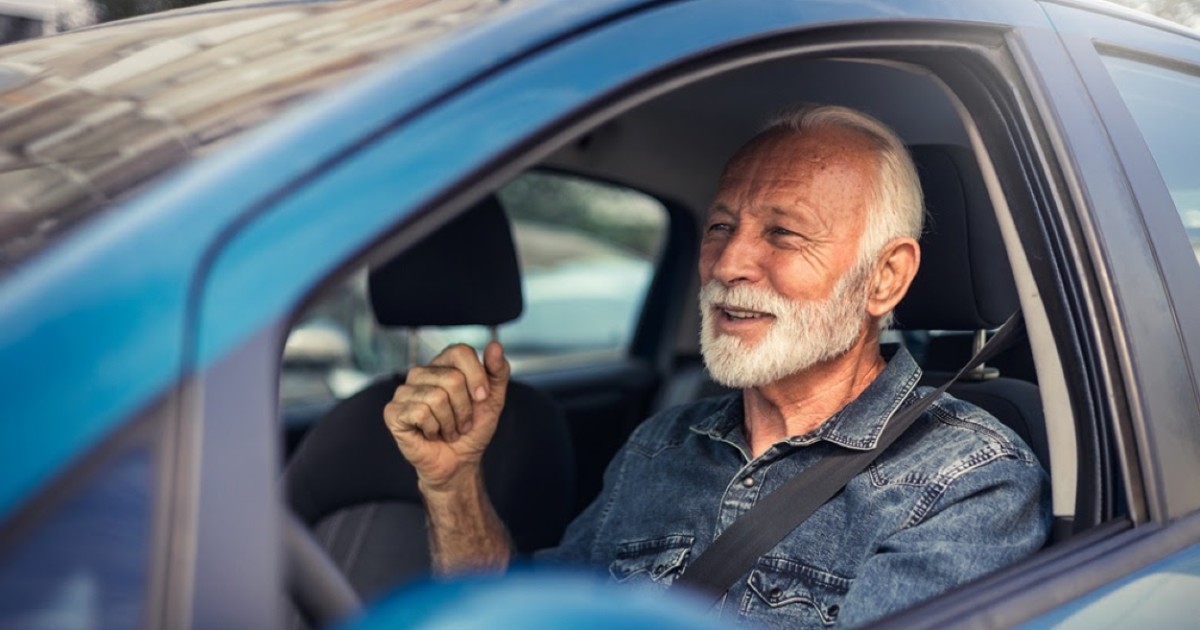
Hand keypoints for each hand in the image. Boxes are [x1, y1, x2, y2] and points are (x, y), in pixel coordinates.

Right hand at [383, 341, 509, 489]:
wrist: (459, 461)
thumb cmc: (473, 429)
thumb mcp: (493, 399)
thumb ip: (498, 371)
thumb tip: (495, 344)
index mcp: (443, 363)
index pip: (460, 351)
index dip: (477, 376)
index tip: (482, 398)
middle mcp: (420, 372)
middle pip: (452, 378)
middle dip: (465, 408)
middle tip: (462, 422)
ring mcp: (404, 391)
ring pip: (437, 397)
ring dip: (451, 422)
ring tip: (447, 430)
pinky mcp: (393, 411)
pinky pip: (421, 412)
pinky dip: (434, 430)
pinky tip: (430, 434)